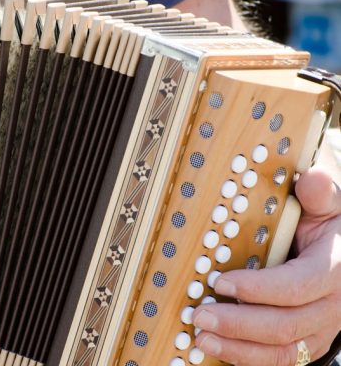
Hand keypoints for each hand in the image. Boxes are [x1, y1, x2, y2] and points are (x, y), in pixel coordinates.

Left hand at [193, 168, 340, 364]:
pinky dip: (246, 359)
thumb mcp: (328, 207)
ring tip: (200, 337)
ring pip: (281, 351)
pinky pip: (280, 360)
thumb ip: (319, 194)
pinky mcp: (308, 343)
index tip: (220, 281)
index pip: (297, 286)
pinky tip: (218, 349)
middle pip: (284, 325)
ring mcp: (321, 329)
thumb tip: (310, 178)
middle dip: (237, 323)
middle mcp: (331, 307)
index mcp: (333, 270)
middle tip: (199, 314)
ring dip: (237, 348)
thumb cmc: (329, 228)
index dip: (257, 288)